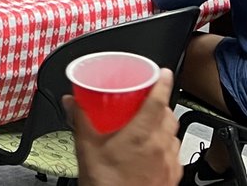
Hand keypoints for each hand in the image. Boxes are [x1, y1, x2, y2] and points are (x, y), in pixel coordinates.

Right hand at [64, 69, 180, 185]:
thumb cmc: (107, 184)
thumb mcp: (87, 147)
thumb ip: (80, 119)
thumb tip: (72, 101)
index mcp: (143, 134)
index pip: (160, 98)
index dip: (164, 81)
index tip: (164, 72)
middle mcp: (161, 147)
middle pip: (169, 115)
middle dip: (161, 104)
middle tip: (147, 100)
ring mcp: (169, 163)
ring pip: (174, 134)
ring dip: (165, 125)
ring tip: (149, 125)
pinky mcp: (172, 178)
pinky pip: (175, 154)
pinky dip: (167, 146)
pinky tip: (153, 151)